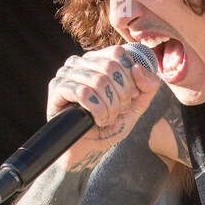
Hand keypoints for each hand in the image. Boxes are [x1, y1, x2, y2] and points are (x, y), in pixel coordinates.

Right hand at [47, 43, 160, 168]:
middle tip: (117, 112)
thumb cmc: (110, 126)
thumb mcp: (136, 106)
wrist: (88, 151)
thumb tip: (136, 68)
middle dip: (121, 96)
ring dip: (110, 107)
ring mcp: (66, 74)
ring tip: (107, 119)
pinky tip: (96, 121)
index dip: (130, 78)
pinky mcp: (56, 89)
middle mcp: (80, 62)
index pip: (118, 54)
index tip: (129, 98)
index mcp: (98, 60)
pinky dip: (97, 111)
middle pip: (111, 67)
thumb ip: (147, 86)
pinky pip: (83, 93)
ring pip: (98, 81)